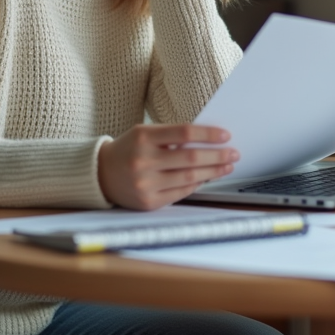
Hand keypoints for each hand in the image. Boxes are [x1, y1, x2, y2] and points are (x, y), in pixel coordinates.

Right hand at [97, 124, 238, 209]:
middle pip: (190, 158)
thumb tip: (208, 141)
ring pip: (189, 177)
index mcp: (143, 137)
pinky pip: (181, 192)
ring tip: (227, 166)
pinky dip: (197, 184)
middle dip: (217, 156)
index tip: (226, 135)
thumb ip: (172, 136)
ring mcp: (145, 184)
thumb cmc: (129, 149)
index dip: (208, 134)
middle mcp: (143, 161)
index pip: (184, 133)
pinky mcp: (148, 202)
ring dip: (213, 172)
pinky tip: (207, 178)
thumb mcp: (144, 134)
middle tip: (234, 153)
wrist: (100, 174)